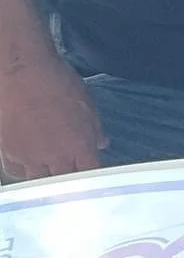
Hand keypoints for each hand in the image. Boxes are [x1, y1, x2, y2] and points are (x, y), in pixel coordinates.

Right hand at [0, 57, 105, 179]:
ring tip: (54, 168)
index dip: (94, 177)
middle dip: (72, 179)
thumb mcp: (86, 103)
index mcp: (79, 146)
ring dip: (49, 177)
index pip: (90, 175)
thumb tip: (101, 144)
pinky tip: (31, 161)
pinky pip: (18, 171)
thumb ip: (95, 129)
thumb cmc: (57, 83)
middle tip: (75, 171)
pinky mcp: (8, 153)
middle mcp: (55, 158)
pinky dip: (26, 170)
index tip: (96, 175)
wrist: (21, 73)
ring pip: (41, 181)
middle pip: (66, 184)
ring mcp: (29, 158)